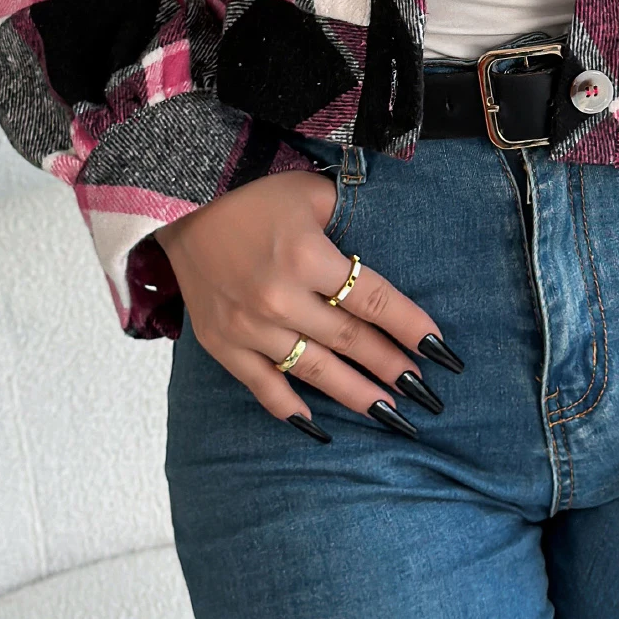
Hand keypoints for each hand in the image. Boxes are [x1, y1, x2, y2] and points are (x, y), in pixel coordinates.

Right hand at [153, 171, 458, 436]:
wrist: (176, 207)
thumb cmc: (250, 194)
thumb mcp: (306, 190)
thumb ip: (348, 214)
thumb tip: (388, 236)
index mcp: (306, 256)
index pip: (373, 299)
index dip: (411, 326)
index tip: (443, 352)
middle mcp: (279, 297)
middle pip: (351, 340)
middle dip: (394, 367)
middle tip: (427, 392)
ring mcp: (249, 327)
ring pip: (316, 371)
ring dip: (357, 394)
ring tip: (393, 414)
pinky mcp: (223, 345)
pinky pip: (263, 386)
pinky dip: (291, 409)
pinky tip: (320, 427)